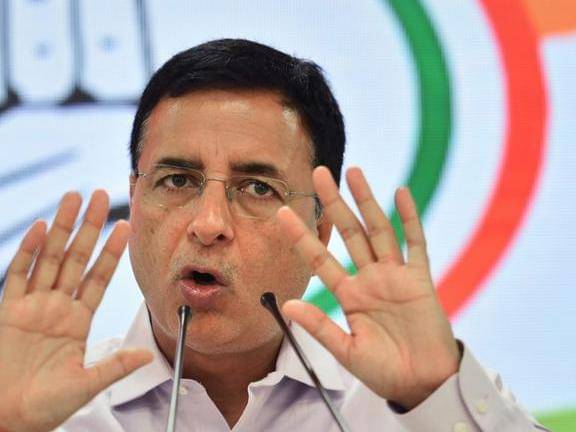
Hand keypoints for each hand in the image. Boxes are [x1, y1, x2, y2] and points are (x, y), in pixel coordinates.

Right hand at [0, 190, 151, 431]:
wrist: (8, 418)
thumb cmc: (47, 405)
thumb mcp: (88, 384)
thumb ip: (115, 366)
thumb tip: (147, 355)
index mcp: (77, 321)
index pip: (98, 277)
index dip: (111, 252)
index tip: (125, 226)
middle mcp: (57, 307)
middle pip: (76, 258)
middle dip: (89, 227)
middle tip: (101, 195)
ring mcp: (33, 306)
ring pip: (50, 257)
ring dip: (62, 228)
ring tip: (73, 198)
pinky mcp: (9, 311)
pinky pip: (19, 275)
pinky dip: (28, 251)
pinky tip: (40, 228)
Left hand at [277, 166, 459, 409]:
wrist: (423, 384)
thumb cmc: (384, 372)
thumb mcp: (347, 351)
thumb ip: (319, 327)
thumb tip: (287, 305)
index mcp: (349, 296)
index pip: (320, 259)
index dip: (301, 236)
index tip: (282, 212)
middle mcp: (369, 280)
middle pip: (348, 233)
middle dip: (334, 202)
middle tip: (318, 172)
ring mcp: (395, 277)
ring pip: (378, 230)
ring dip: (366, 201)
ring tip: (353, 172)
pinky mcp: (421, 281)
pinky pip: (415, 245)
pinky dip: (409, 219)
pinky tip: (400, 193)